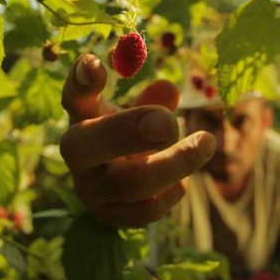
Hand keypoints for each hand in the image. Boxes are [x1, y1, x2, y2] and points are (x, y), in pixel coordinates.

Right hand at [60, 54, 217, 226]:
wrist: (113, 181)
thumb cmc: (128, 134)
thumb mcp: (139, 110)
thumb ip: (153, 100)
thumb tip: (169, 89)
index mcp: (82, 116)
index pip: (73, 97)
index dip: (80, 81)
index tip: (95, 62)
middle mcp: (77, 154)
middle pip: (87, 145)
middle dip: (130, 133)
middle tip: (169, 123)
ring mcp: (90, 189)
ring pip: (127, 183)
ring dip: (173, 163)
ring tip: (206, 142)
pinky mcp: (110, 217)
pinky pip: (145, 210)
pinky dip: (171, 192)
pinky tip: (182, 181)